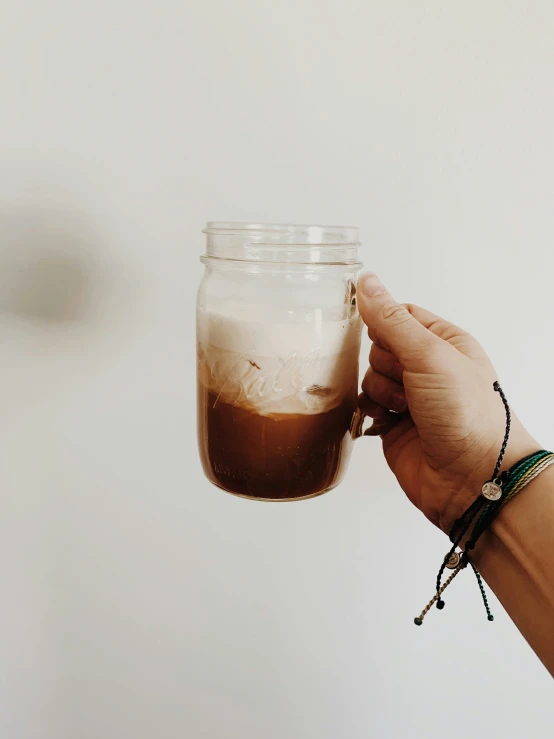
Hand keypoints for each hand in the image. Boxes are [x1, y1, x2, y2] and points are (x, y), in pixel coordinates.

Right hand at [357, 273, 537, 532]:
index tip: (381, 336)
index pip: (399, 315)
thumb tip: (367, 283)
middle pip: (378, 347)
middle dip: (385, 365)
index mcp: (444, 342)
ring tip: (406, 410)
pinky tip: (387, 422)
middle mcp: (427, 368)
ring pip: (369, 377)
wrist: (472, 479)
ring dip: (381, 393)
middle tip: (409, 383)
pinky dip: (371, 413)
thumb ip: (392, 320)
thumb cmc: (468, 416)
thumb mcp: (430, 356)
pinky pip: (365, 406)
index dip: (383, 323)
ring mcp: (410, 397)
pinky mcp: (394, 425)